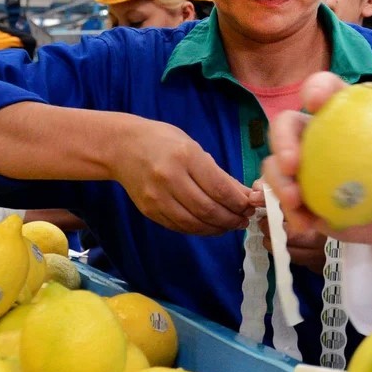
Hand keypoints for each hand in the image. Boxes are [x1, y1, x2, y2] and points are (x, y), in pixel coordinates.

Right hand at [111, 118, 253, 234]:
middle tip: (243, 219)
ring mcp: (157, 197)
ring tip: (229, 225)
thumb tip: (244, 196)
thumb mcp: (192, 147)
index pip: (219, 189)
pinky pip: (179, 226)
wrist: (121, 147)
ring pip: (194, 224)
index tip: (250, 206)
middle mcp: (169, 178)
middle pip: (208, 210)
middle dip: (231, 219)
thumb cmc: (161, 141)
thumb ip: (218, 173)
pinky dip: (198, 229)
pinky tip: (209, 225)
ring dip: (217, 228)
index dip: (239, 203)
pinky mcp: (149, 210)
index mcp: (185, 156)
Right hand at [262, 71, 371, 273]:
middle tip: (292, 164)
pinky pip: (284, 199)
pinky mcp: (298, 194)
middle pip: (286, 125)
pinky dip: (290, 211)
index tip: (314, 102)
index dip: (316, 89)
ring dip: (279, 181)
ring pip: (275, 163)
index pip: (326, 90)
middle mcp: (315, 134)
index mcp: (344, 113)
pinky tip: (304, 225)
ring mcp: (302, 166)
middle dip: (282, 139)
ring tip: (295, 203)